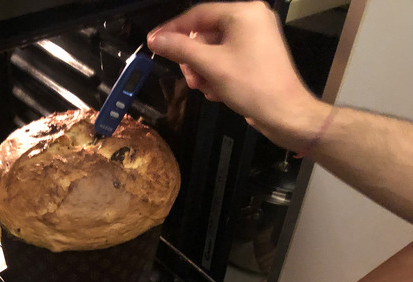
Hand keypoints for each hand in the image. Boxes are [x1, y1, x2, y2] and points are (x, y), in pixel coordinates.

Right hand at [147, 1, 325, 146]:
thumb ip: (179, 48)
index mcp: (243, 12)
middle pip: (205, 33)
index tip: (153, 42)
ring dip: (203, 70)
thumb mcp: (210, 65)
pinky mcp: (257, 55)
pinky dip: (216, 73)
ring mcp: (256, 37)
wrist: (285, 113)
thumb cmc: (250, 85)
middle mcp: (251, 19)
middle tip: (189, 78)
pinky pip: (226, 57)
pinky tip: (216, 90)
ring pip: (213, 48)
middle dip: (193, 58)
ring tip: (205, 88)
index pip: (198, 14)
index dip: (173, 29)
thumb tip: (154, 39)